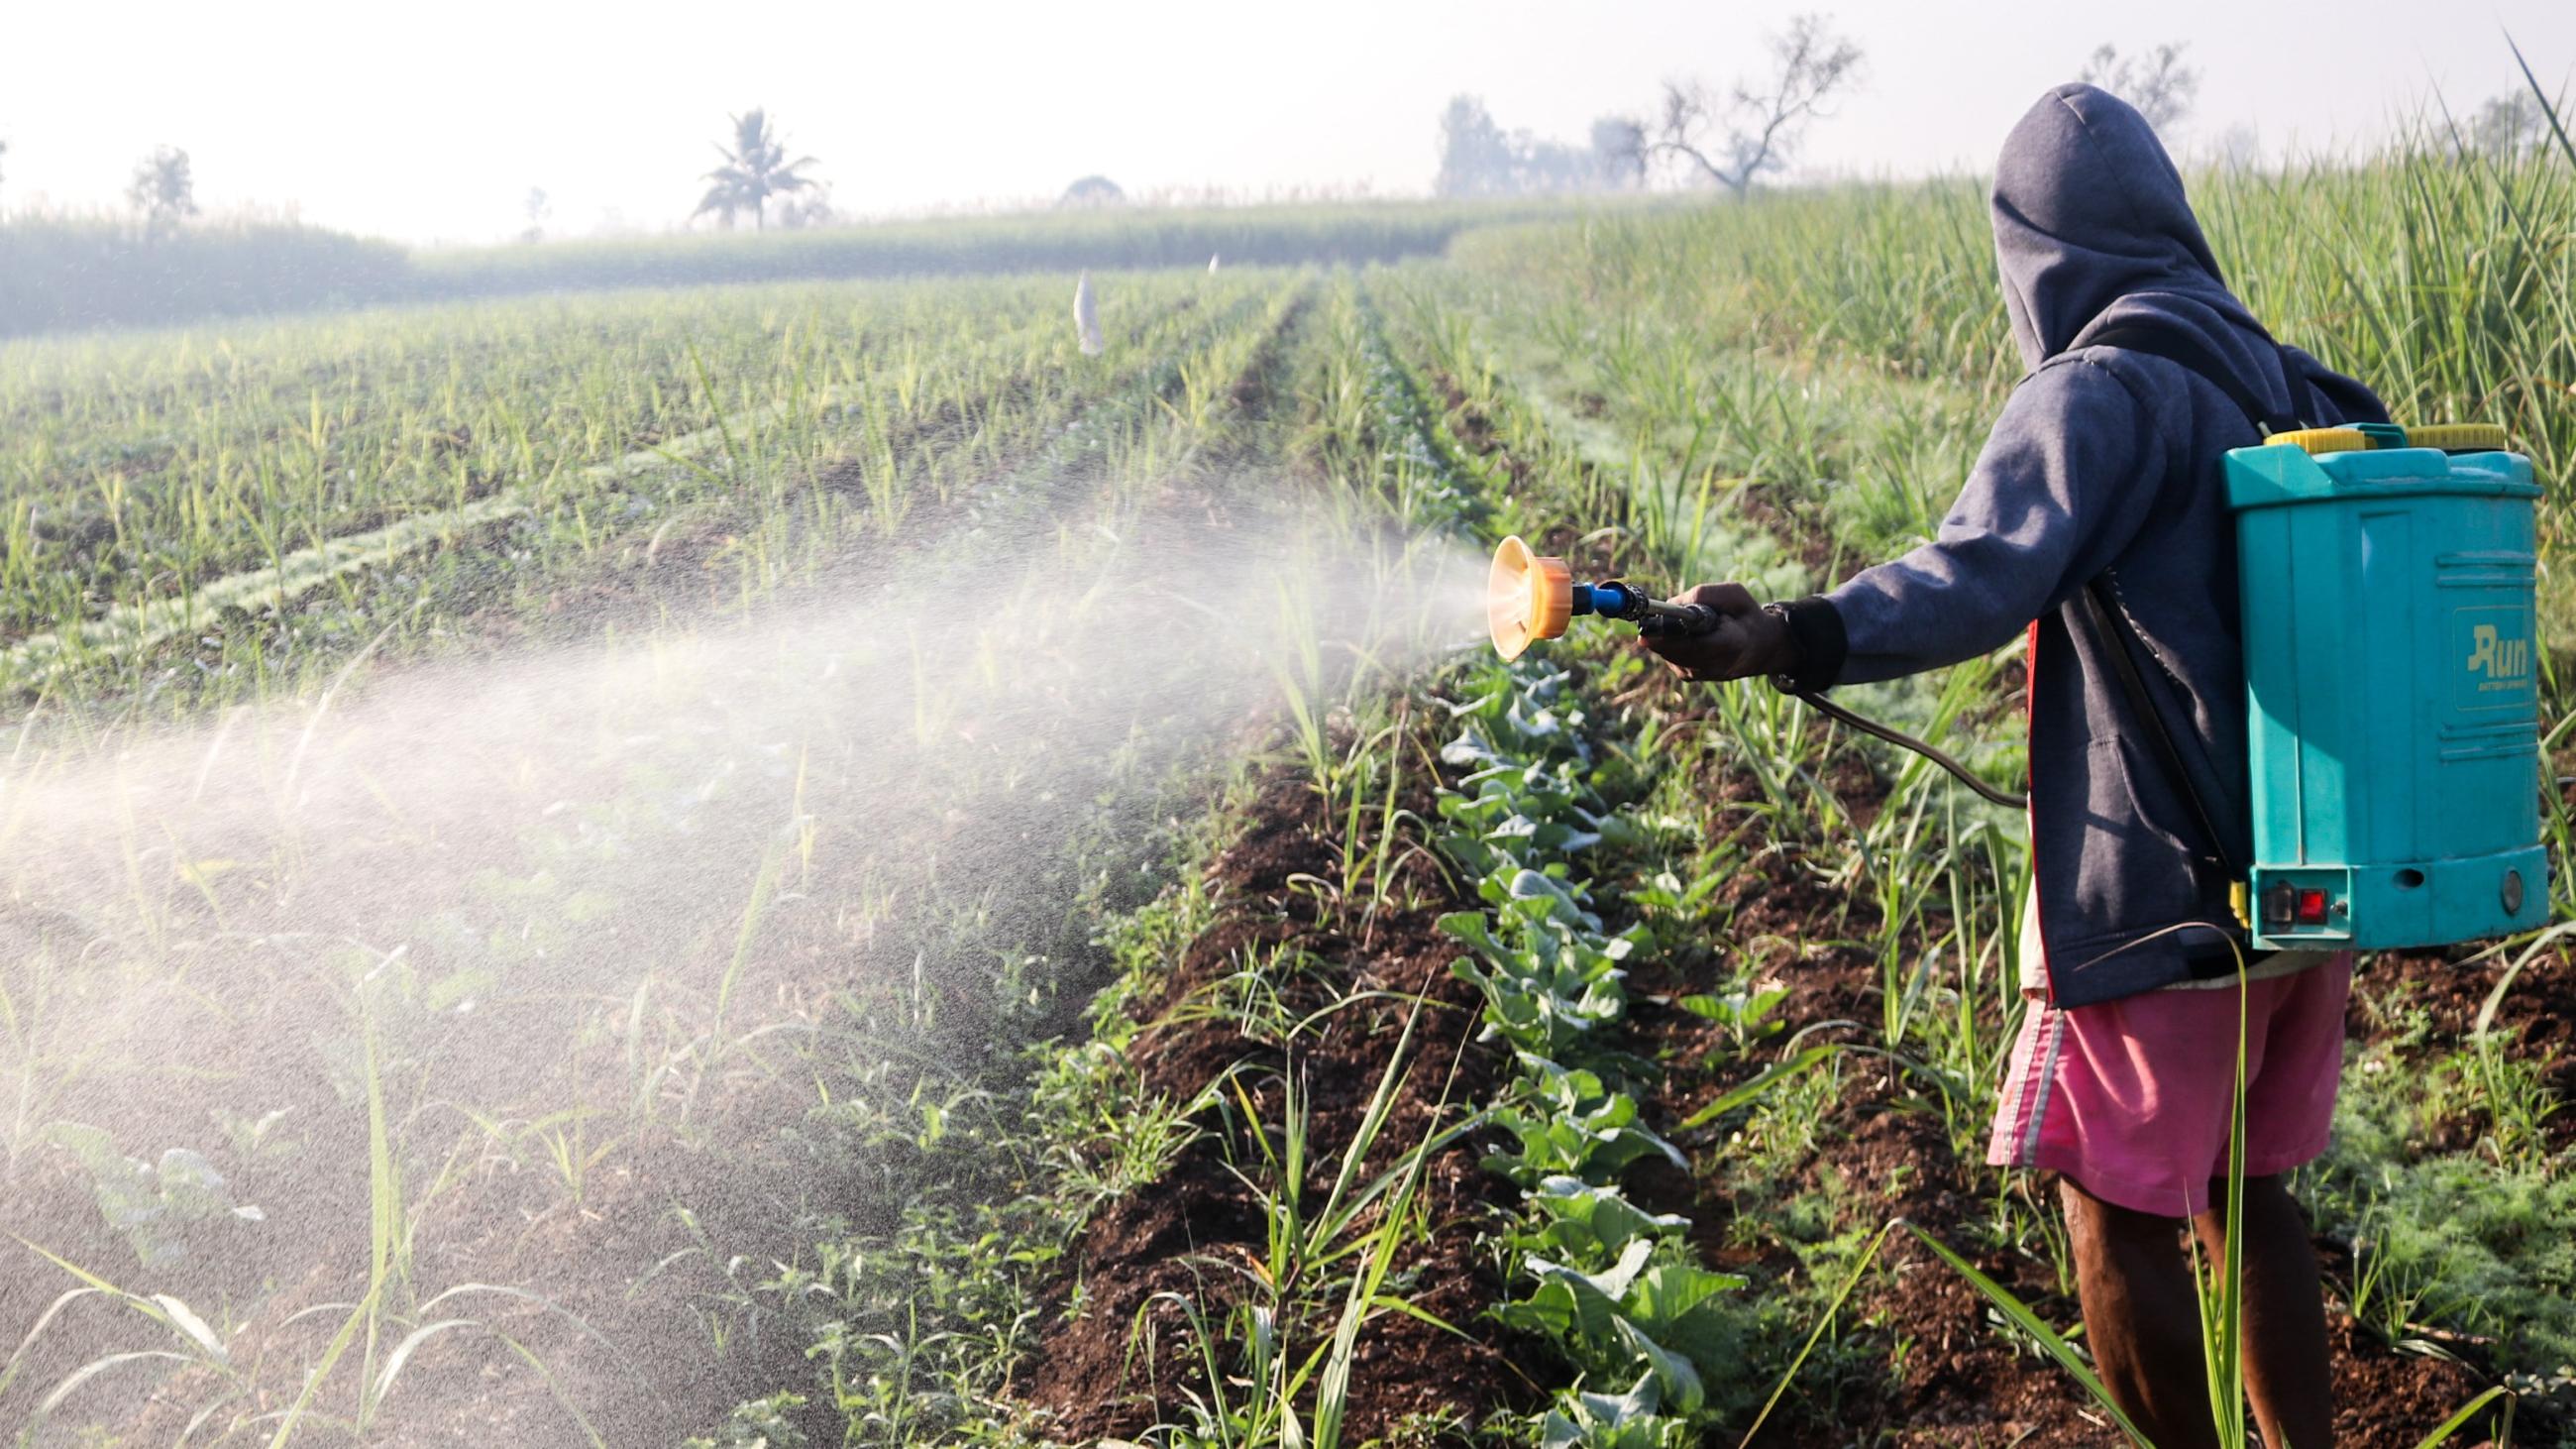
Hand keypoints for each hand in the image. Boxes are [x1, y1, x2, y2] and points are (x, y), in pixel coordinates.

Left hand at [1639, 583, 1799, 683]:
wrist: (1758, 647)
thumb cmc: (1744, 615)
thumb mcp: (1734, 594)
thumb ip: (1705, 595)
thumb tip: (1671, 604)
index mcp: (1733, 644)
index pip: (1696, 646)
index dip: (1669, 641)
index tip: (1645, 634)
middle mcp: (1715, 665)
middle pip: (1674, 652)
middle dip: (1657, 635)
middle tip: (1647, 620)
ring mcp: (1700, 674)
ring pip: (1667, 653)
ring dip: (1665, 636)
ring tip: (1686, 623)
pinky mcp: (1689, 676)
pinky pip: (1668, 655)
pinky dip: (1669, 642)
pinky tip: (1685, 634)